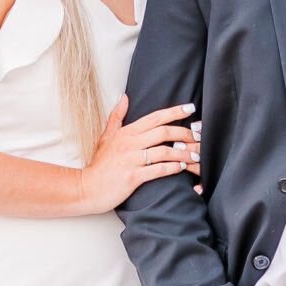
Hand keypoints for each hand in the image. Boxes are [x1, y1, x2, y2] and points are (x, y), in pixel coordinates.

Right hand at [78, 96, 198, 211]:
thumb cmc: (99, 165)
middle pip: (163, 132)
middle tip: (199, 137)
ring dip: (183, 153)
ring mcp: (130, 160)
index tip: (190, 108)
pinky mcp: (132, 177)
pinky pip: (157, 170)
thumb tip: (124, 97)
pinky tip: (181, 168)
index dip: (174, 112)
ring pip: (164, 152)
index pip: (154, 117)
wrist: (87, 188)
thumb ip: (117, 117)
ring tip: (196, 156)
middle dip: (185, 133)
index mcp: (126, 132)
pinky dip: (172, 168)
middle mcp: (129, 144)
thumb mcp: (106, 137)